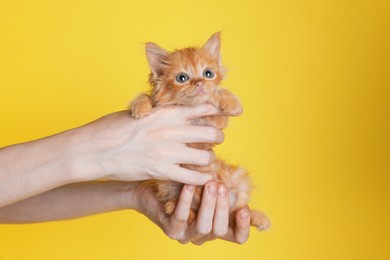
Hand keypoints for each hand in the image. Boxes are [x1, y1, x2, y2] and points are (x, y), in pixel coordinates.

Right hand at [69, 105, 226, 184]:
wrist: (94, 149)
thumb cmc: (112, 128)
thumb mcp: (139, 112)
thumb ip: (160, 113)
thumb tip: (174, 113)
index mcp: (166, 112)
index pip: (202, 109)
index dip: (214, 113)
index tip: (216, 117)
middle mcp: (171, 131)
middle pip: (211, 134)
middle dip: (217, 137)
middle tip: (214, 140)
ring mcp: (168, 152)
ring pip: (206, 157)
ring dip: (208, 159)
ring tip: (204, 160)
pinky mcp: (161, 171)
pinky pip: (192, 178)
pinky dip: (201, 179)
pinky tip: (202, 178)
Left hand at [134, 181, 250, 244]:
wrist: (151, 188)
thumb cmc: (183, 184)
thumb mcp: (206, 185)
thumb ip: (222, 187)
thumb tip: (241, 179)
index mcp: (215, 226)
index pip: (237, 237)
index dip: (244, 227)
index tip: (244, 209)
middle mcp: (203, 235)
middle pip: (220, 230)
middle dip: (223, 207)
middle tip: (221, 185)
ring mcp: (186, 235)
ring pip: (204, 227)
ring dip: (209, 205)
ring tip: (209, 184)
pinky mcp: (171, 230)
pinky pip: (181, 218)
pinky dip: (186, 201)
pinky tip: (188, 185)